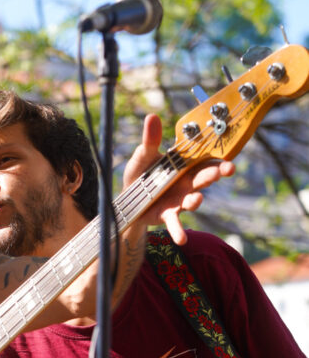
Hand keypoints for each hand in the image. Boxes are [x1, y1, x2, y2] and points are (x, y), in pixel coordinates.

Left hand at [124, 115, 234, 245]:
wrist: (127, 199)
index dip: (218, 158)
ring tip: (197, 199)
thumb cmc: (140, 174)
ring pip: (193, 199)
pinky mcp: (168, 214)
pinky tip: (181, 240)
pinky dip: (178, 231)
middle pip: (204, 178)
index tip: (230, 158)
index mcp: (183, 165)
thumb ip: (149, 140)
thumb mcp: (143, 156)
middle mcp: (186, 182)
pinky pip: (175, 223)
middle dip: (214, 174)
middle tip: (225, 170)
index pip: (205, 159)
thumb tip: (151, 116)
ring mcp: (180, 199)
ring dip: (196, 200)